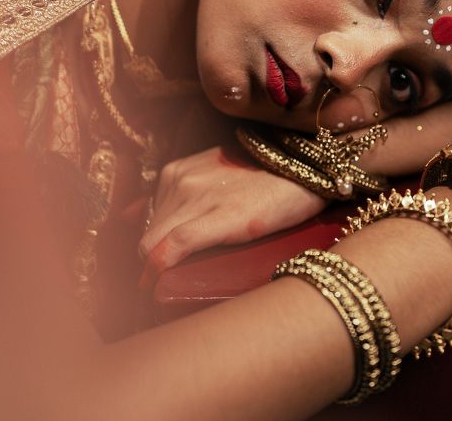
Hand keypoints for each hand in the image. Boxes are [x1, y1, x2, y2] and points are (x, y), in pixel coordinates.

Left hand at [137, 146, 325, 284]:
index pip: (146, 221)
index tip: (151, 271)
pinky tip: (157, 283)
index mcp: (177, 171)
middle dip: (148, 263)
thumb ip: (186, 194)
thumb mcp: (215, 176)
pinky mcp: (222, 215)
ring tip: (167, 288)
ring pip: (153, 242)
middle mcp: (180, 180)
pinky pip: (174, 245)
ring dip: (155, 269)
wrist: (308, 163)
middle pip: (147, 234)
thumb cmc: (266, 175)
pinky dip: (160, 267)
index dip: (148, 249)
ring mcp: (198, 195)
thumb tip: (143, 221)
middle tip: (157, 287)